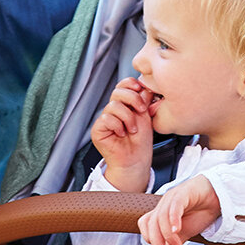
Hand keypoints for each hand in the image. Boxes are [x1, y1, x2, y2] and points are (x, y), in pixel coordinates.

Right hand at [91, 77, 155, 191]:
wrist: (136, 160)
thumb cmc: (140, 142)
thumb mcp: (146, 116)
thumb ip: (143, 100)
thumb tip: (144, 86)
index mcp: (125, 105)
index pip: (123, 86)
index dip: (130, 84)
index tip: (140, 88)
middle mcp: (114, 111)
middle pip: (117, 92)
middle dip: (132, 99)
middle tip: (141, 111)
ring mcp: (105, 119)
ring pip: (113, 106)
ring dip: (127, 117)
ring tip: (132, 129)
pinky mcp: (98, 129)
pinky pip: (106, 119)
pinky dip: (117, 126)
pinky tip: (121, 134)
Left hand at [138, 175, 221, 244]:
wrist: (218, 196)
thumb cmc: (201, 211)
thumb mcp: (186, 231)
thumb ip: (175, 240)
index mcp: (161, 212)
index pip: (145, 225)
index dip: (151, 240)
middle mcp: (164, 204)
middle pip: (151, 223)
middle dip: (157, 243)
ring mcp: (172, 197)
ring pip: (162, 217)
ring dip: (168, 236)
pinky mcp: (184, 192)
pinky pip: (175, 205)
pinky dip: (174, 219)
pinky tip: (177, 230)